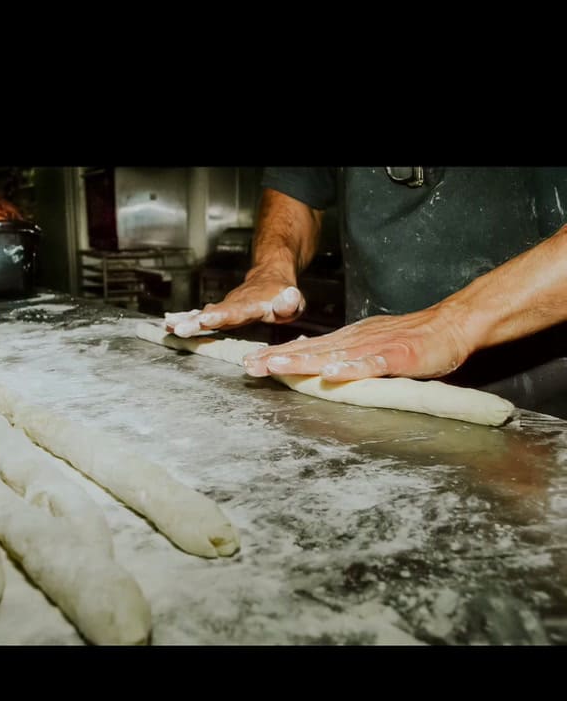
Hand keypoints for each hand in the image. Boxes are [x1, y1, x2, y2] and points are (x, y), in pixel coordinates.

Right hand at [165, 271, 305, 336]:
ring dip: (185, 320)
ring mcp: (224, 307)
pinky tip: (170, 324)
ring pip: (202, 313)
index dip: (221, 315)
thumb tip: (289, 297)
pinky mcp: (219, 311)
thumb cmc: (284, 295)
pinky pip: (200, 315)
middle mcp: (234, 304)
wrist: (270, 278)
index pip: (235, 311)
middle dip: (195, 321)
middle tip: (178, 328)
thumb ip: (290, 302)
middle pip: (212, 313)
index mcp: (251, 305)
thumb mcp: (293, 299)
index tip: (206, 319)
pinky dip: (185, 318)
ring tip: (169, 326)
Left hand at [243, 304, 471, 380]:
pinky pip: (371, 364)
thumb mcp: (371, 342)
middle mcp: (357, 340)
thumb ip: (342, 351)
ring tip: (277, 366)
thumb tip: (310, 356)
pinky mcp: (398, 356)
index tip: (251, 363)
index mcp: (350, 340)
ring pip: (334, 355)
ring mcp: (377, 347)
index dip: (279, 355)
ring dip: (304, 361)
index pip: (308, 348)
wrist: (451, 326)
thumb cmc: (414, 340)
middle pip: (312, 350)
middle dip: (279, 359)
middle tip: (250, 365)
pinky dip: (350, 369)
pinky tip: (331, 374)